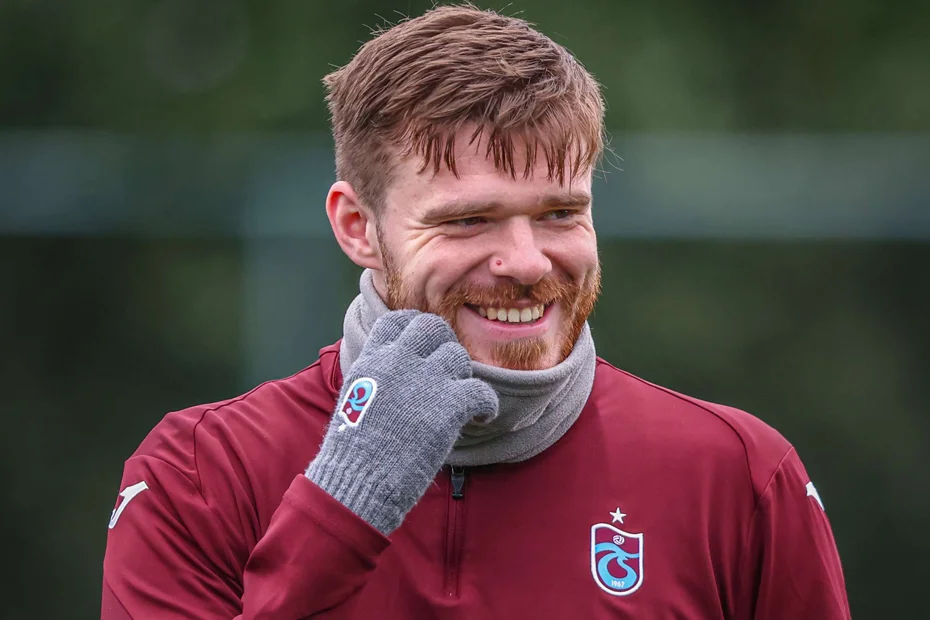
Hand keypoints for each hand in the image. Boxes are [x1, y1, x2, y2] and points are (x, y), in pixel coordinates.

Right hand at [306, 310, 497, 534]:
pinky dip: (486, 404)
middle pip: (431, 327)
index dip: (414, 329)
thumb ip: (375, 382)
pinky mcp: (448, 406)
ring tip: (458, 400)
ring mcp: (424, 381)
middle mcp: (397, 362)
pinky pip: (482, 390)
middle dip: (443, 344)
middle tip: (446, 371)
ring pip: (457, 356)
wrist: (358, 483)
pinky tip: (481, 417)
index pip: (396, 321)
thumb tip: (394, 382)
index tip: (423, 347)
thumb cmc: (353, 455)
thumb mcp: (353, 403)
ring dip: (461, 376)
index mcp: (371, 362)